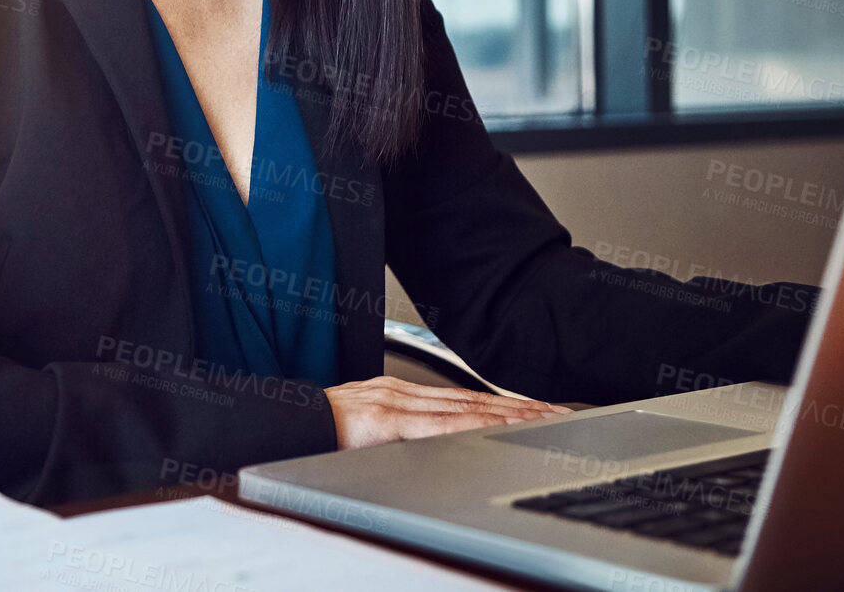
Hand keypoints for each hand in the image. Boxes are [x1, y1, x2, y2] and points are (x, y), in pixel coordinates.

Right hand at [324, 375, 572, 448]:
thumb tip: (425, 450)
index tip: (540, 411)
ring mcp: (395, 404)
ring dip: (509, 413)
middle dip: (522, 407)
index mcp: (400, 396)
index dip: (506, 404)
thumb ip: (397, 435)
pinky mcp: (385, 419)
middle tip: (562, 413)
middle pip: (475, 401)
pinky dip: (471, 424)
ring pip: (465, 408)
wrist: (281, 421)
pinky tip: (497, 427)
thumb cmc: (317, 430)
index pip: (466, 401)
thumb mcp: (364, 431)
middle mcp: (403, 393)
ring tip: (546, 419)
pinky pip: (437, 423)